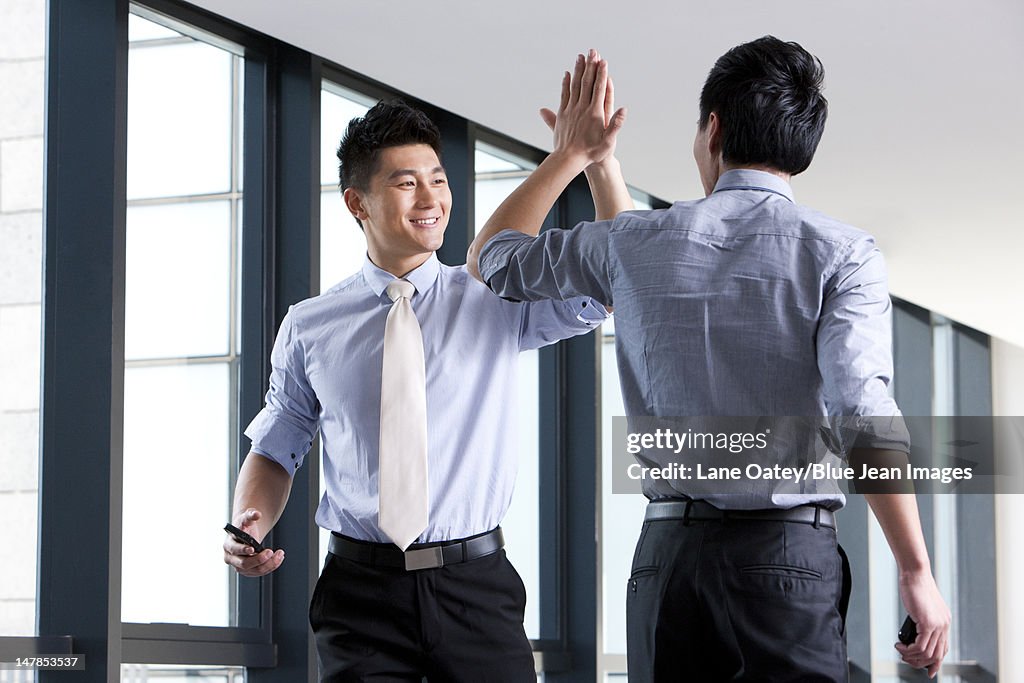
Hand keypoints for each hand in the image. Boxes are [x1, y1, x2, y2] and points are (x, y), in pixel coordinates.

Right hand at [223, 508, 284, 576]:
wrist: (246, 532)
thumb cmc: (244, 526)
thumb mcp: (246, 518)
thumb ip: (250, 515)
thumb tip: (256, 514)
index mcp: (228, 545)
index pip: (234, 550)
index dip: (243, 550)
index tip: (253, 548)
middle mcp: (231, 558)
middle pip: (244, 564)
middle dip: (258, 559)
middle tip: (270, 552)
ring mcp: (239, 566)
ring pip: (255, 570)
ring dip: (269, 564)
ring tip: (279, 554)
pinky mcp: (248, 570)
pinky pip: (260, 572)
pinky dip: (271, 566)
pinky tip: (278, 558)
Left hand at [543, 49, 625, 168]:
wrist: (568, 159)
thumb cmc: (590, 153)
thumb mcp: (608, 142)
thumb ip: (615, 125)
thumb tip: (624, 110)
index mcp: (594, 113)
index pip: (598, 89)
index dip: (601, 74)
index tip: (603, 61)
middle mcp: (581, 108)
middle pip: (586, 83)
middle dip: (590, 66)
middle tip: (592, 51)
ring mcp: (571, 110)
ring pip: (575, 85)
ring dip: (578, 70)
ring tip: (580, 56)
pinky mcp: (562, 114)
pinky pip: (564, 94)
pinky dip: (566, 83)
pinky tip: (567, 74)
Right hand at [895, 569, 950, 677]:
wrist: (916, 575)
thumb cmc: (915, 587)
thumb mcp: (922, 607)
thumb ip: (922, 620)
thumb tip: (914, 633)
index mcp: (944, 622)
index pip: (943, 649)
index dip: (935, 662)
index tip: (927, 670)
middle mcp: (944, 626)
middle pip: (936, 655)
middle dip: (920, 663)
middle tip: (906, 659)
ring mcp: (937, 625)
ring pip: (927, 653)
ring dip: (911, 657)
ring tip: (900, 651)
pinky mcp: (928, 623)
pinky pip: (920, 646)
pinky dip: (908, 650)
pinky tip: (900, 646)